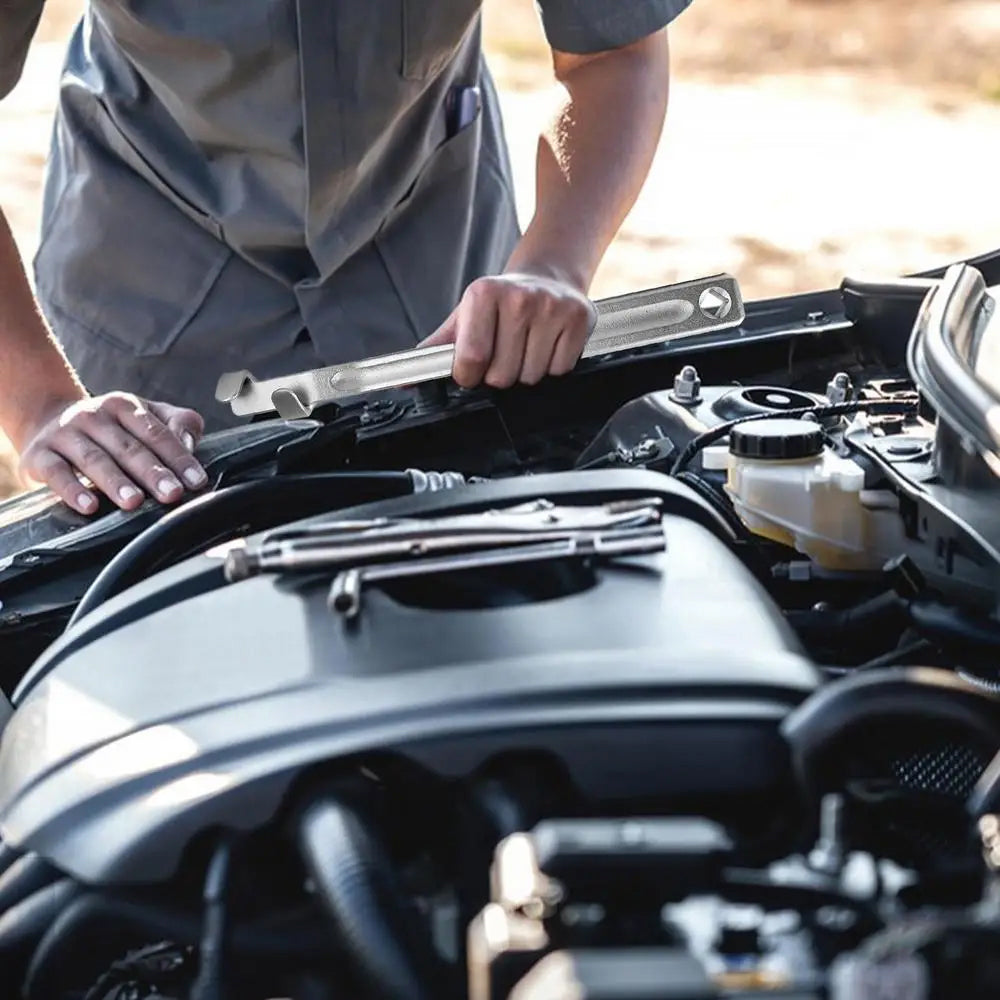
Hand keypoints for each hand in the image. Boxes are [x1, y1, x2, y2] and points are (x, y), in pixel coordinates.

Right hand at [17, 392, 207, 514]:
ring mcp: (65, 434)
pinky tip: (89, 506)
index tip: (196, 481)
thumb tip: (190, 442)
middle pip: (128, 447)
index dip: (179, 457)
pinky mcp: (39, 455)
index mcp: (125, 406)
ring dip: (115, 482)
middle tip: (172, 494)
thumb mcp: (146, 416)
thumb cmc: (111, 427)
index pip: (157, 433)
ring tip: (134, 502)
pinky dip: (72, 490)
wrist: (46, 419)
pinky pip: (56, 472)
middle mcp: (94, 416)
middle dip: (152, 472)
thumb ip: (177, 423)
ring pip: (94, 459)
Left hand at [421, 269, 596, 388]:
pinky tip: (547, 345)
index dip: (469, 376)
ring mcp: (552, 307)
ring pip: (532, 376)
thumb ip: (436, 348)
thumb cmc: (501, 302)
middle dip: (500, 374)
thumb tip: (404, 380)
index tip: (472, 370)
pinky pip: (560, 370)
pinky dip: (552, 366)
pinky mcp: (579, 318)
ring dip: (526, 372)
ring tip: (527, 346)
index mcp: (483, 294)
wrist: (548, 275)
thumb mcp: (465, 316)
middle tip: (505, 352)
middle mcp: (519, 297)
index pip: (471, 359)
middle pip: (503, 375)